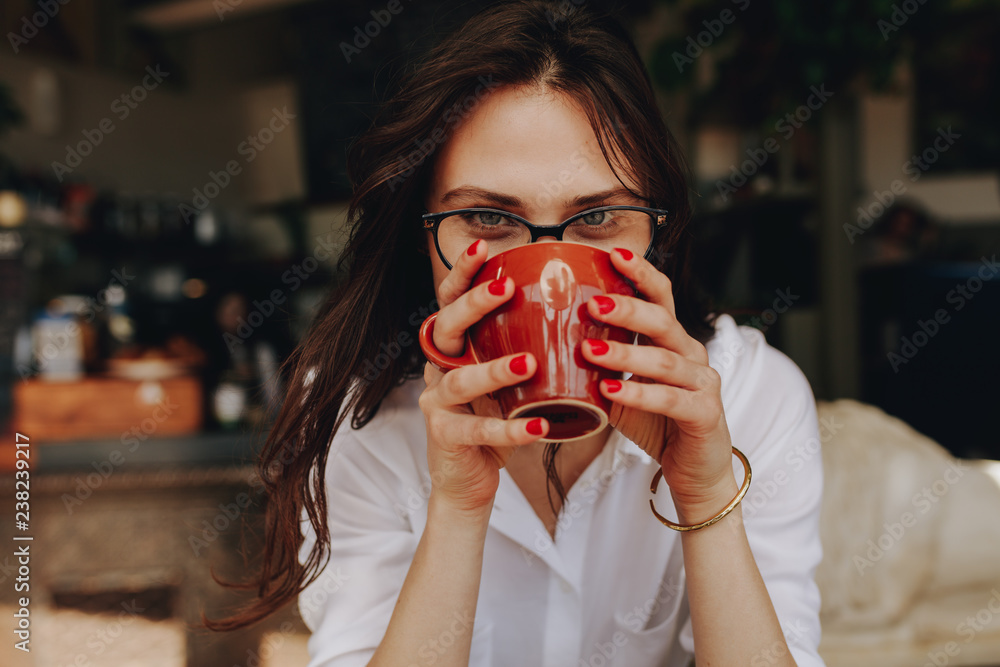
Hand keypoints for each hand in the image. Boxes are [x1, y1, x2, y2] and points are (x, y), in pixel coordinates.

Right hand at [419, 240, 549, 513]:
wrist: (470, 480)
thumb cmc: (497, 419)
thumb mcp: (510, 379)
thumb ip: (527, 346)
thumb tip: (580, 307)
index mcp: (456, 347)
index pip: (451, 301)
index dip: (462, 274)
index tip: (484, 248)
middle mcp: (439, 369)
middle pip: (446, 327)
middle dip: (474, 305)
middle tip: (505, 289)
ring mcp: (437, 403)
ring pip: (460, 380)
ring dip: (494, 369)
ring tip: (529, 363)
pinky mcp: (446, 437)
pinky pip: (476, 430)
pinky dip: (509, 429)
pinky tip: (539, 428)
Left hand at [582, 248, 737, 521]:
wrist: (694, 470)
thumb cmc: (654, 422)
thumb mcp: (621, 387)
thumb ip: (598, 363)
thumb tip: (544, 340)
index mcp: (672, 340)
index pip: (661, 296)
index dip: (641, 273)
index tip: (613, 254)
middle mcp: (692, 354)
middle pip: (663, 321)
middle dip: (627, 309)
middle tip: (592, 303)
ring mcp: (703, 383)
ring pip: (666, 360)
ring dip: (625, 353)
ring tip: (590, 350)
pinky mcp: (706, 414)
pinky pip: (671, 399)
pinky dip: (640, 393)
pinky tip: (612, 390)